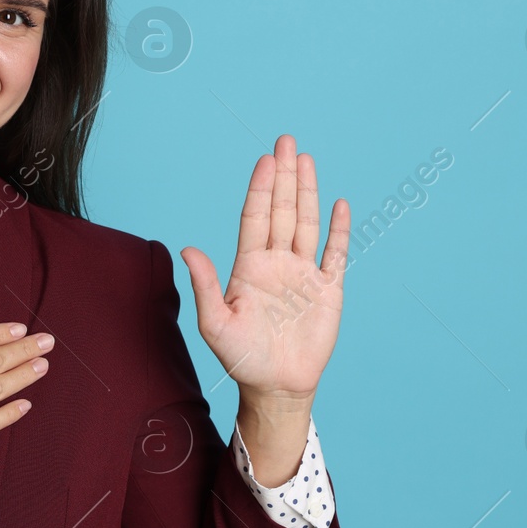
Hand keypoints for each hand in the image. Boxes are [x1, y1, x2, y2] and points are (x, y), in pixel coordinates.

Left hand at [179, 134, 348, 410]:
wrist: (276, 386)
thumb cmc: (241, 358)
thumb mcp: (215, 323)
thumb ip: (205, 285)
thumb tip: (187, 248)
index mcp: (249, 266)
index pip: (255, 217)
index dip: (260, 188)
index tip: (265, 160)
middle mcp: (276, 263)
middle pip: (280, 210)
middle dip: (283, 176)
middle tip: (285, 140)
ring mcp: (303, 273)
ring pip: (305, 223)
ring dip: (307, 192)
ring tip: (306, 159)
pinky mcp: (328, 289)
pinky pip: (335, 252)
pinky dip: (338, 229)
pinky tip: (338, 203)